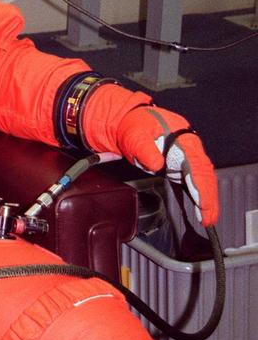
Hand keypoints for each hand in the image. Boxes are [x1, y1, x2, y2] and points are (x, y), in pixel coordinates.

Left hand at [115, 106, 217, 226]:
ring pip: (203, 178)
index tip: (203, 204)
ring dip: (207, 199)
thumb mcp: (135, 135)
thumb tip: (157, 164)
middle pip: (205, 174)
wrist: (129, 120)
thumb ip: (145, 149)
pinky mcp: (181, 164)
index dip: (201, 186)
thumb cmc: (134, 126)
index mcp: (182, 138)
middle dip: (209, 197)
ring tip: (209, 219)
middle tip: (210, 219)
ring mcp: (187, 156)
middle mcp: (189, 147)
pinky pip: (195, 180)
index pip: (196, 165)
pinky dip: (199, 194)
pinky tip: (201, 209)